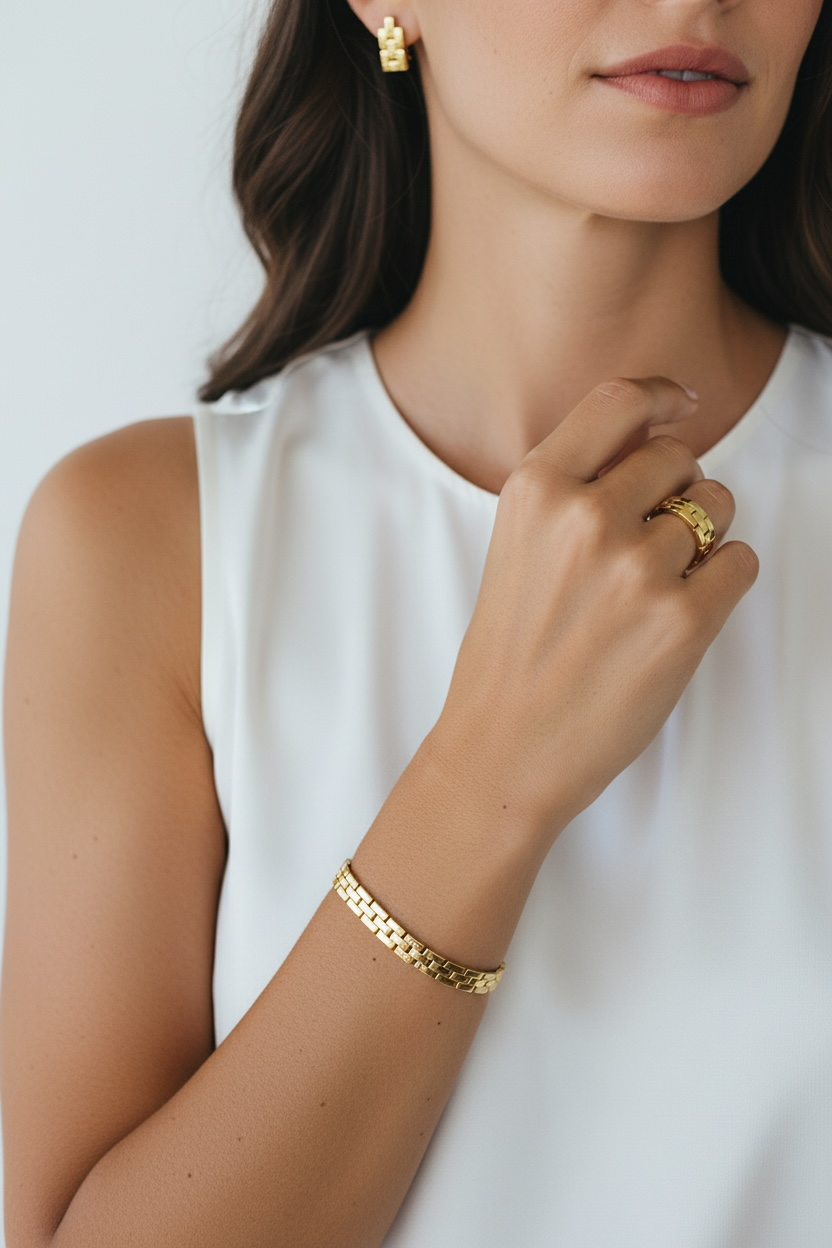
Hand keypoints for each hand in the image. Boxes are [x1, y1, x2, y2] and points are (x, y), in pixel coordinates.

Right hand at [432, 377, 758, 847]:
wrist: (504, 747)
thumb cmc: (510, 652)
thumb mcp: (515, 546)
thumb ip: (572, 489)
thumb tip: (655, 441)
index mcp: (536, 490)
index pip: (619, 401)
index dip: (661, 396)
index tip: (680, 405)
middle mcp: (586, 518)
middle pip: (678, 457)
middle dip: (678, 489)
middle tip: (652, 539)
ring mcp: (637, 568)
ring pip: (716, 507)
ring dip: (701, 539)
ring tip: (655, 588)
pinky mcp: (683, 621)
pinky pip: (740, 561)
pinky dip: (721, 580)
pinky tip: (677, 613)